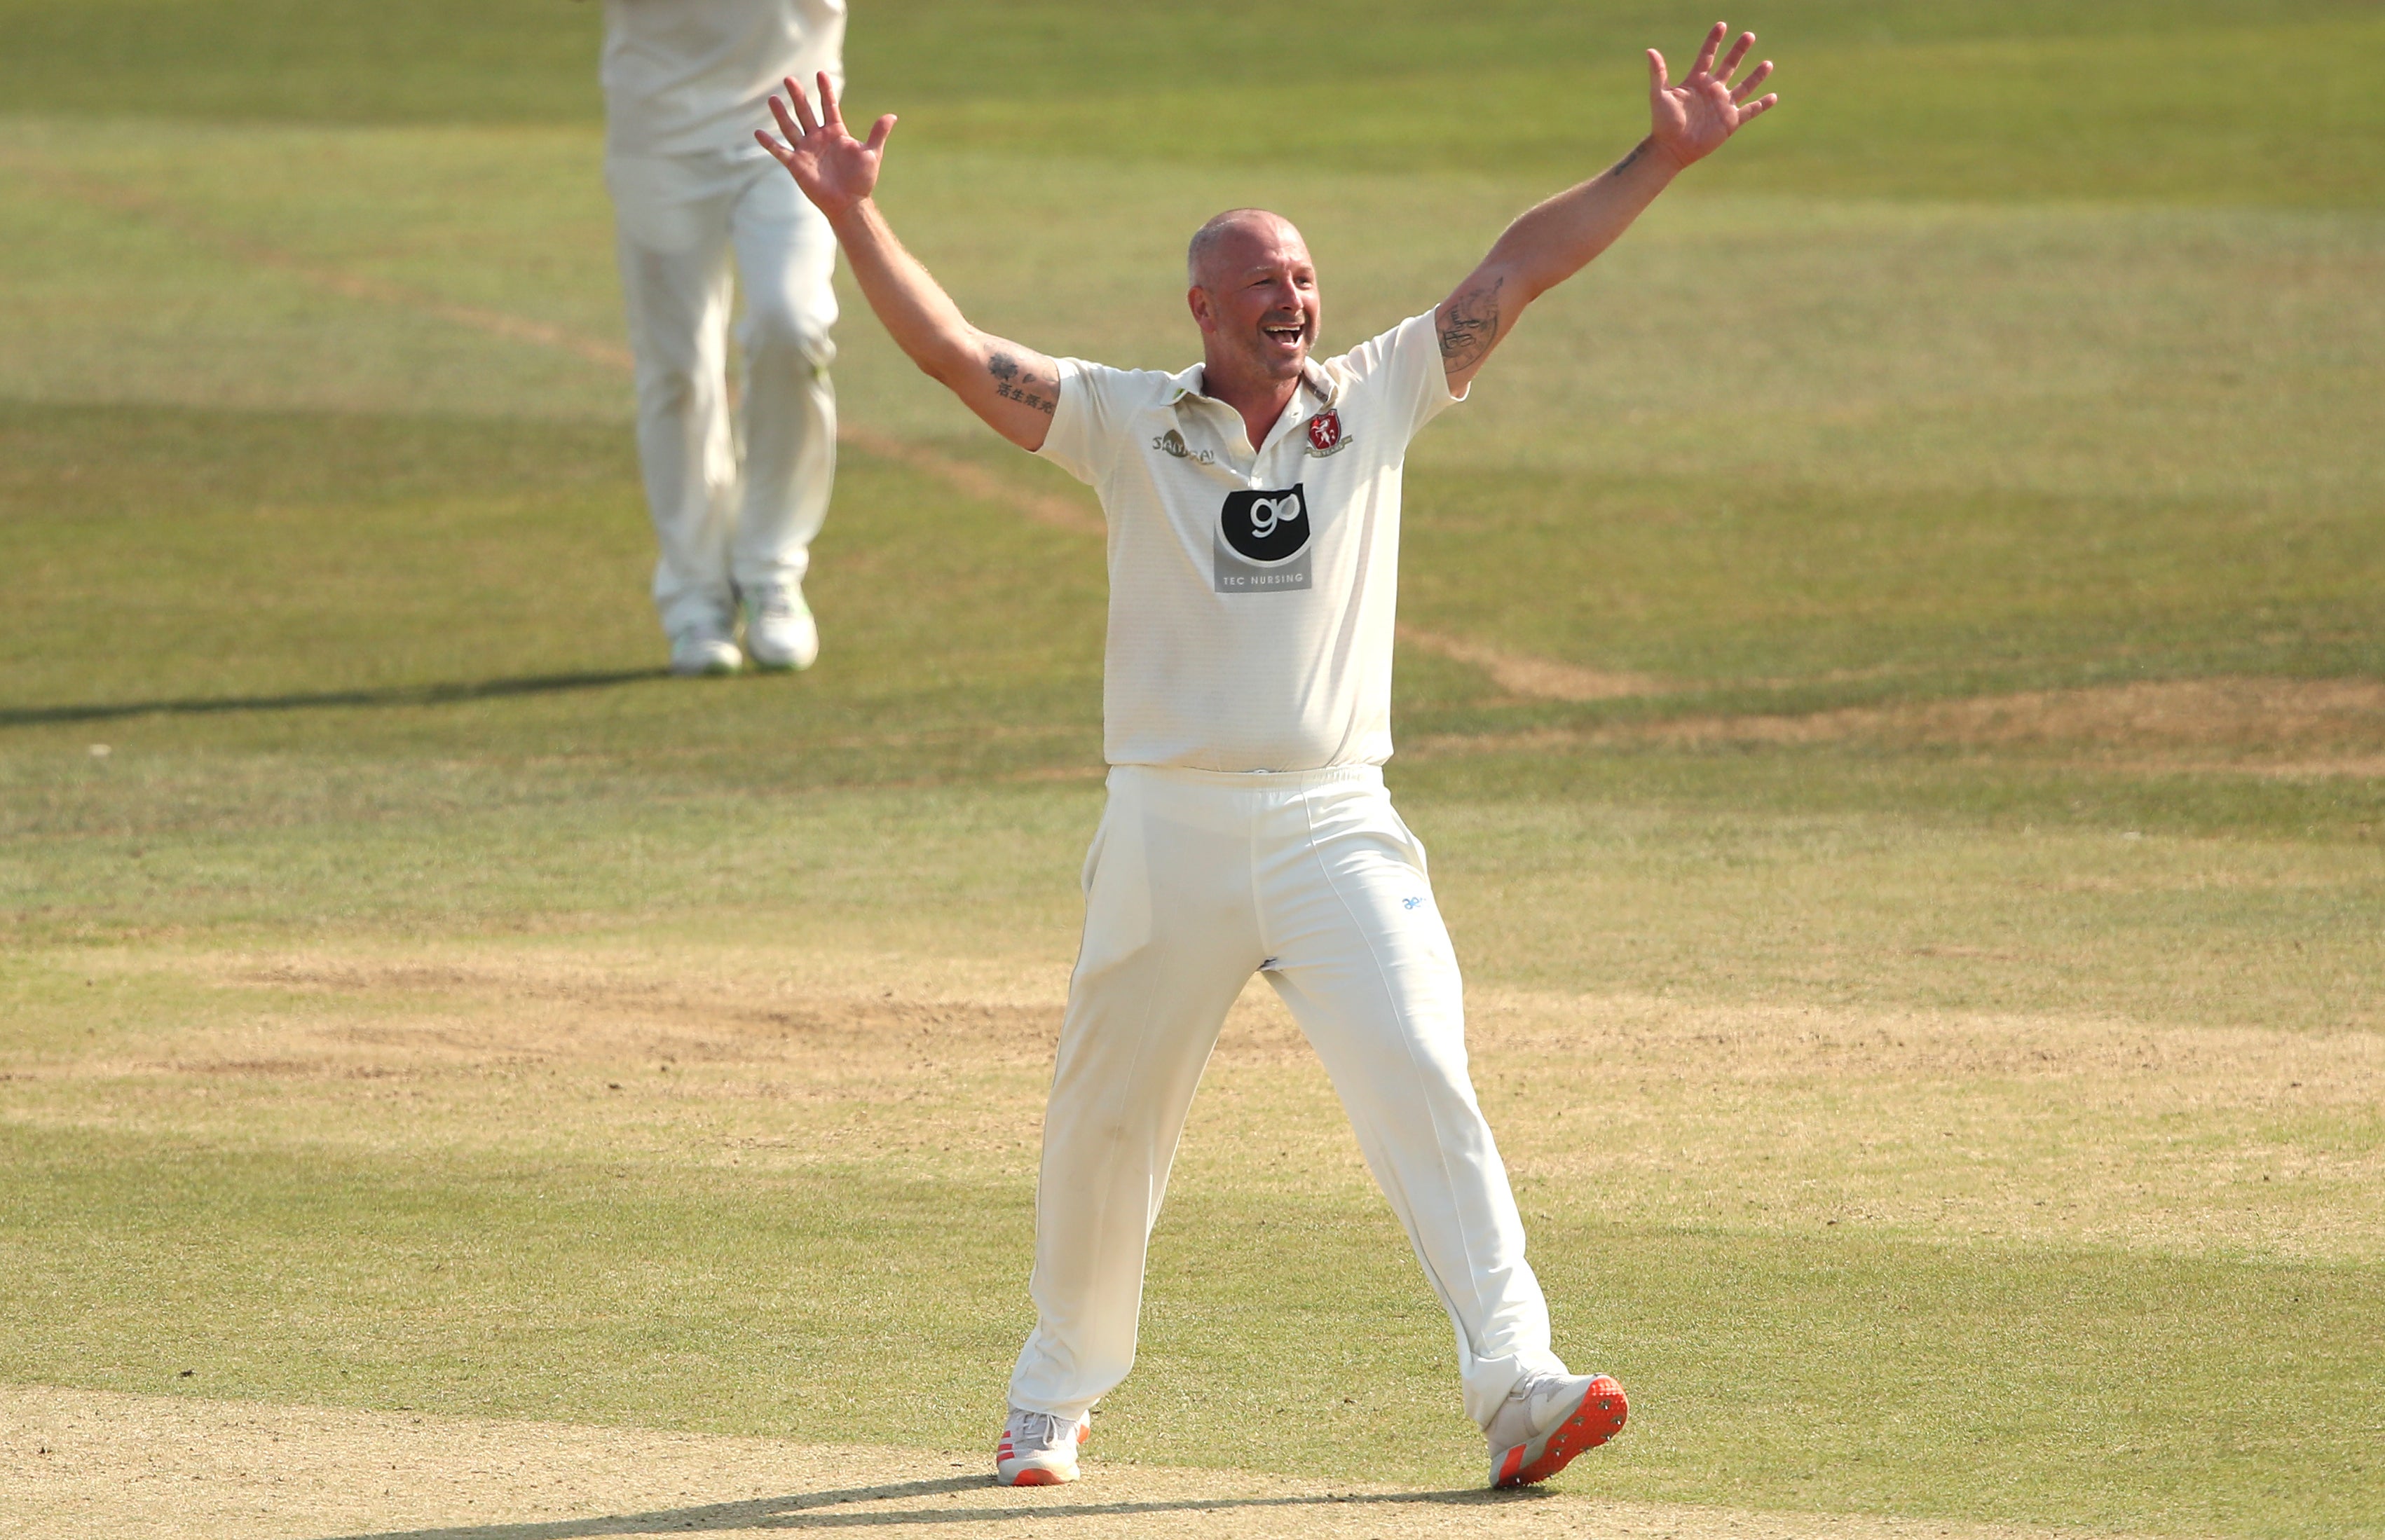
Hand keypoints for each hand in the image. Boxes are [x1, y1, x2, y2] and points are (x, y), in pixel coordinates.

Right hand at [756, 72, 895, 218]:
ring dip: (781, 114)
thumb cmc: (862, 180)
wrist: (850, 203)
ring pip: (790, 127)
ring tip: (772, 99)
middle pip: (805, 111)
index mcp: (836, 132)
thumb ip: (878, 134)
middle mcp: (818, 138)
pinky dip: (769, 143)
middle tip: (789, 79)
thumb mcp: (872, 154)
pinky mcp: (796, 164)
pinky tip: (757, 133)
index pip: (828, 106)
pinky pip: (780, 151)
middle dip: (798, 95)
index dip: (825, 90)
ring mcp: (806, 150)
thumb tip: (892, 116)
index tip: (821, 73)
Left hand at [1647, 22, 1775, 169]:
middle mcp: (1712, 90)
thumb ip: (1658, 73)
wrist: (1671, 148)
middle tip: (1749, 35)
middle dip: (1739, 50)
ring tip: (1768, 64)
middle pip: (1729, 65)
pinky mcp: (1730, 121)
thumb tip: (1650, 51)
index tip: (1722, 25)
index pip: (1707, 55)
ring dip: (1756, 76)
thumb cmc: (1663, 122)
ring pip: (1744, 86)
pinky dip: (1762, 105)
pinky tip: (1773, 97)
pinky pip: (1750, 111)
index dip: (1714, 41)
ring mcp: (1723, 105)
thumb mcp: (1659, 95)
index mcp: (1696, 81)